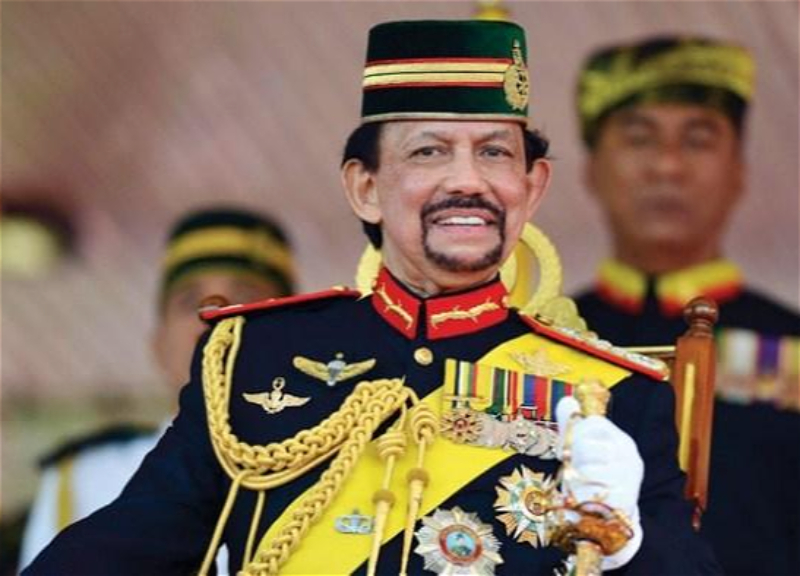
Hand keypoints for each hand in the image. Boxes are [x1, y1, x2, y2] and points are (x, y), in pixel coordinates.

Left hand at [556, 396, 643, 568]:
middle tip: (576, 471)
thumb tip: (567, 400)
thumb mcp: (582, 449)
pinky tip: (586, 500)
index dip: (574, 436)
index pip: (591, 423)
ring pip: (586, 468)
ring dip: (576, 479)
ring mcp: (627, 478)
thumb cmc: (592, 479)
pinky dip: (581, 497)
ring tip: (582, 486)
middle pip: (585, 445)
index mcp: (619, 440)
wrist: (610, 521)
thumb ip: (573, 424)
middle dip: (573, 459)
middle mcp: (628, 456)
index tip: (573, 450)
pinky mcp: (622, 500)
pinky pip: (589, 492)